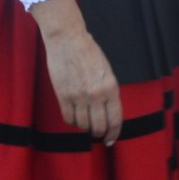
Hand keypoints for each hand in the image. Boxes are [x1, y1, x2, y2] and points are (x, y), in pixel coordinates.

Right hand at [30, 0, 124, 144]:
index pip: (115, 120)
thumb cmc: (88, 52)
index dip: (114, 133)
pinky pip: (68, 118)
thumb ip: (108, 92)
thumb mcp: (107, 72)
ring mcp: (79, 96)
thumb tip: (106, 112)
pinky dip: (72, 122)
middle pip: (99, 126)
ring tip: (84, 123)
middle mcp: (96, 95)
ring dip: (84, 128)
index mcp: (111, 88)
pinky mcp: (63, 95)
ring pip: (83, 125)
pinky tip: (74, 117)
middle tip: (97, 133)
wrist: (67, 39)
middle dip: (99, 133)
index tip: (110, 140)